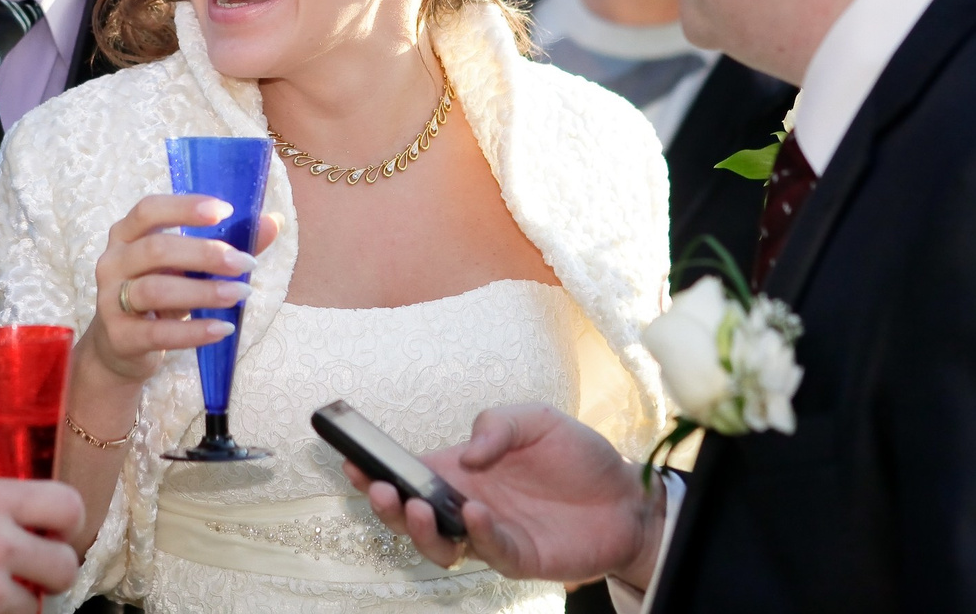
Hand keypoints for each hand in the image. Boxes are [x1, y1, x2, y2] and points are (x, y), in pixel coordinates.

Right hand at [81, 193, 281, 383]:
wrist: (119, 347)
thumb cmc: (159, 295)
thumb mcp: (187, 268)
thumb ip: (226, 244)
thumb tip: (272, 222)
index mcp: (126, 234)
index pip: (149, 210)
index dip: (184, 208)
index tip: (224, 211)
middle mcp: (113, 262)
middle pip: (156, 248)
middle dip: (206, 254)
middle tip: (246, 263)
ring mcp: (110, 300)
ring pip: (155, 289)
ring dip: (204, 291)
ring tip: (240, 294)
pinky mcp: (120, 337)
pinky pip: (158, 332)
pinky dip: (194, 331)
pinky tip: (223, 328)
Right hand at [346, 403, 666, 586]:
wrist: (625, 496)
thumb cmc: (576, 456)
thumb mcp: (536, 419)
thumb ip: (497, 425)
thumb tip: (466, 452)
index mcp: (461, 470)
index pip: (408, 472)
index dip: (376, 468)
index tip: (349, 457)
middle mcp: (466, 505)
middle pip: (409, 515)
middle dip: (385, 505)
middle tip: (379, 488)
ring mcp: (489, 534)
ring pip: (437, 545)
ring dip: (418, 530)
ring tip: (416, 506)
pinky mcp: (518, 556)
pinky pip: (487, 551)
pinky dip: (477, 534)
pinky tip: (475, 512)